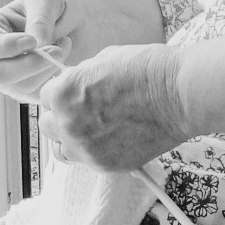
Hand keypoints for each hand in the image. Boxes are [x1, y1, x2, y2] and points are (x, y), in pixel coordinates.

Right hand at [0, 0, 82, 100]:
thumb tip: (36, 45)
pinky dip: (55, 75)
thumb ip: (40, 19)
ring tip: (63, 45)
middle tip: (56, 50)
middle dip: (31, 64)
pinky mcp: (31, 90)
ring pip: (23, 85)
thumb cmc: (57, 6)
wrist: (81, 22)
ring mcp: (13, 77)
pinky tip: (63, 57)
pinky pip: (40, 91)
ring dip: (48, 67)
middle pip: (1, 73)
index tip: (32, 41)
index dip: (7, 47)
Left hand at [39, 44, 186, 171]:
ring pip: (61, 149)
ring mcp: (85, 149)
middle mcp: (68, 125)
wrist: (179, 94)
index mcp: (63, 94)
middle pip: (48, 125)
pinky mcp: (104, 165)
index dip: (61, 92)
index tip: (74, 93)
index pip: (45, 96)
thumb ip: (79, 77)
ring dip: (70, 139)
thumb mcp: (102, 59)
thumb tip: (70, 84)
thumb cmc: (146, 70)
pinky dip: (93, 151)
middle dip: (61, 116)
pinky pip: (86, 161)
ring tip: (91, 129)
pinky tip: (110, 138)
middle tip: (83, 110)